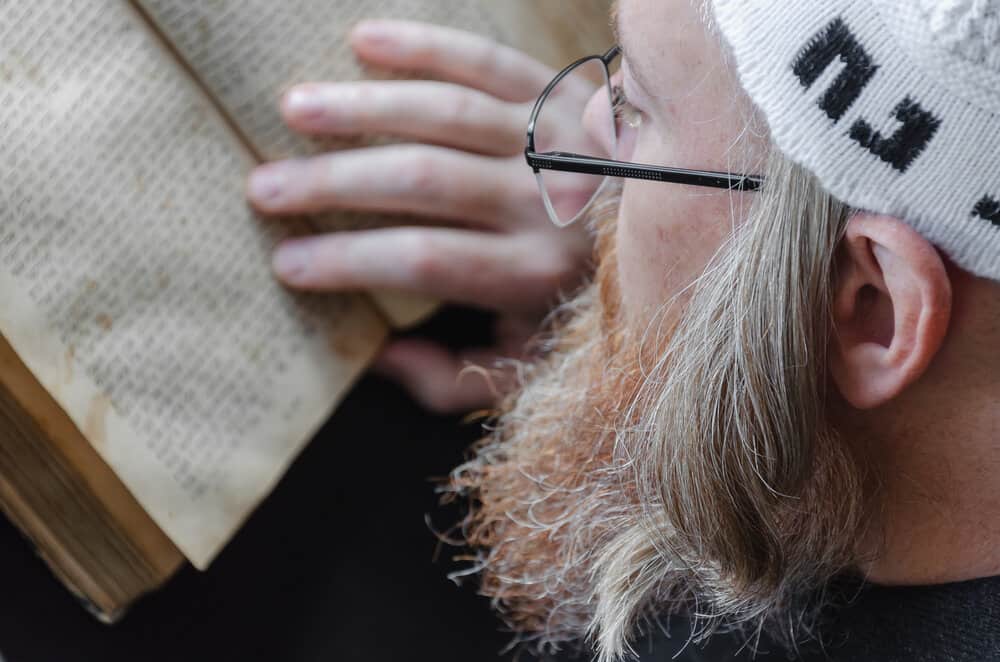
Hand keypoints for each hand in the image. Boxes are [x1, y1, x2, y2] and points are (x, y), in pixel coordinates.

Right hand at [247, 20, 596, 412]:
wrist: (685, 248)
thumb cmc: (589, 320)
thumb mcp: (528, 373)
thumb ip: (454, 378)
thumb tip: (378, 353)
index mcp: (537, 273)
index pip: (424, 257)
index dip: (349, 261)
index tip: (285, 263)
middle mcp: (547, 200)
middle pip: (423, 178)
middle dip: (335, 183)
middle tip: (264, 187)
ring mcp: (558, 138)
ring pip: (446, 111)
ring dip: (362, 106)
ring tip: (293, 107)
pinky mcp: (565, 94)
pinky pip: (488, 60)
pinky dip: (425, 47)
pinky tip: (362, 41)